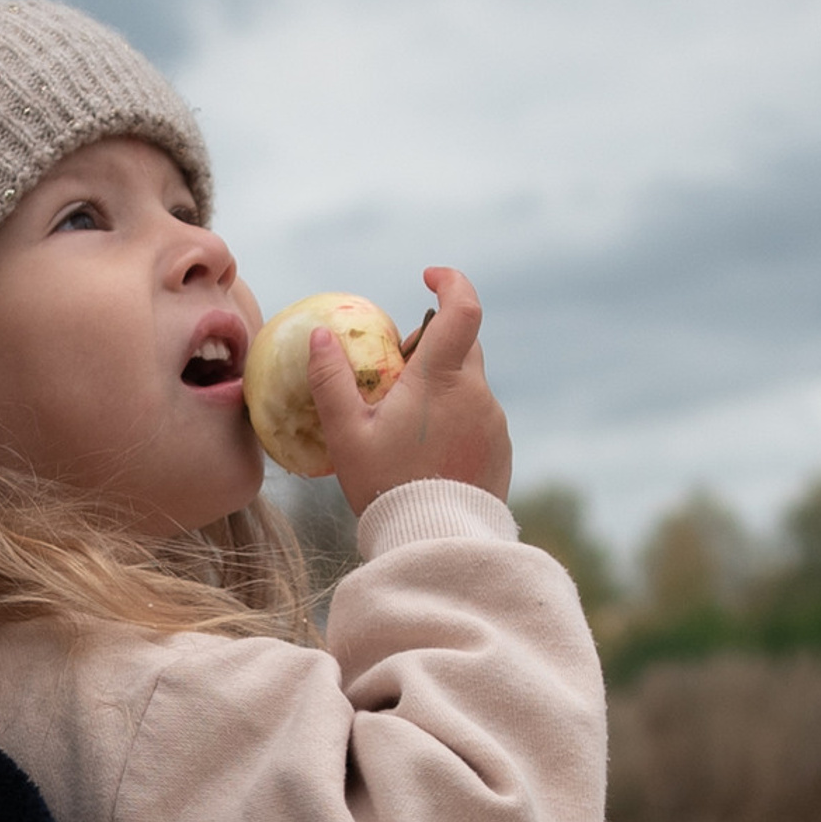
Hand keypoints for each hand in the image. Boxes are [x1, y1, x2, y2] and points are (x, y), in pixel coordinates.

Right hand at [308, 265, 512, 517]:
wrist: (436, 544)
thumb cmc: (385, 487)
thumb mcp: (347, 435)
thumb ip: (330, 381)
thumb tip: (319, 335)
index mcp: (441, 379)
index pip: (462, 308)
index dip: (450, 282)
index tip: (428, 278)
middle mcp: (476, 393)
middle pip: (463, 345)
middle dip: (433, 345)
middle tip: (396, 373)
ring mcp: (493, 421)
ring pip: (469, 384)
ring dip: (442, 388)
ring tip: (405, 426)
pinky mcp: (501, 448)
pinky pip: (478, 417)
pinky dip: (455, 419)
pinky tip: (427, 453)